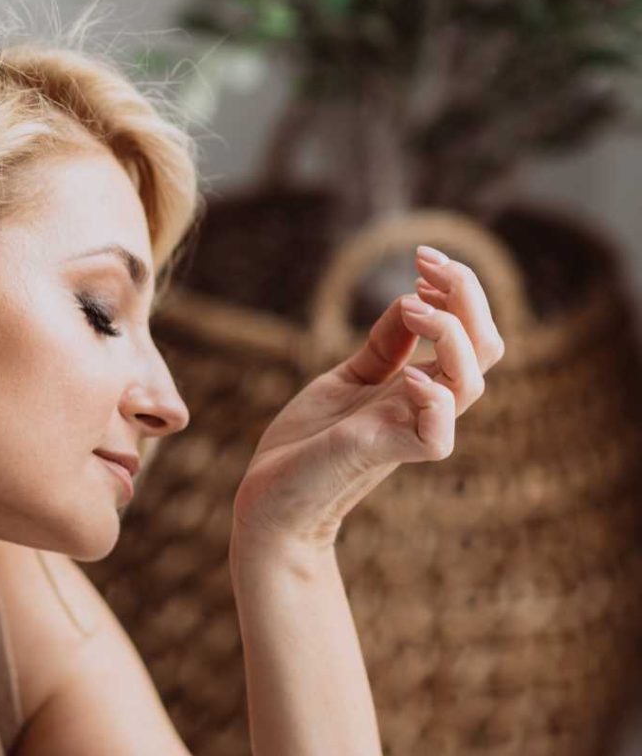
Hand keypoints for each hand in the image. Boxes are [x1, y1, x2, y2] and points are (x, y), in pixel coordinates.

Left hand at [231, 246, 505, 553]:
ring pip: (470, 383)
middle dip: (466, 295)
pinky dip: (432, 400)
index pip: (472, 333)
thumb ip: (383, 346)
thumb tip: (413, 300)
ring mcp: (405, 430)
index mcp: (417, 385)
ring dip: (449, 333)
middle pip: (486, 348)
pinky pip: (436, 435)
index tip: (423, 260)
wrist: (269, 496)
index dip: (460, 290)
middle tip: (424, 265)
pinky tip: (407, 376)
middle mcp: (421, 406)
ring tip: (412, 306)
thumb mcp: (347, 378)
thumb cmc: (306, 442)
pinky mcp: (381, 455)